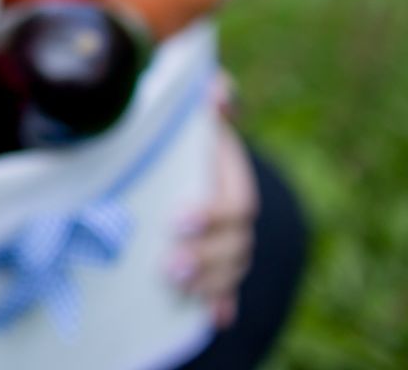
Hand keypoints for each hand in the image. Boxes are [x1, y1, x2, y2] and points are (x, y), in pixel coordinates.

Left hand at [169, 84, 256, 328]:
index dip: (212, 215)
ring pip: (230, 270)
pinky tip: (212, 318)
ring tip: (177, 289)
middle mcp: (235, 214)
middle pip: (235, 246)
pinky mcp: (210, 259)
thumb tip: (219, 90)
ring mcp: (225, 240)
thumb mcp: (187, 109)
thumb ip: (205, 99)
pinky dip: (219, 303)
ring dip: (209, 284)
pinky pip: (223, 288)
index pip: (236, 204)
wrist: (171, 147)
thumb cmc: (177, 126)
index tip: (178, 220)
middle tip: (171, 267)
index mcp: (232, 178)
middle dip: (206, 259)